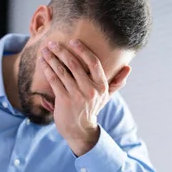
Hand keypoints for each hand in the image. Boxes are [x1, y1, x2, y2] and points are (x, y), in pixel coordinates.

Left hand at [39, 39, 128, 155]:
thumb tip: (129, 68)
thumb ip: (117, 82)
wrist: (79, 130)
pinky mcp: (64, 100)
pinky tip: (42, 62)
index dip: (83, 50)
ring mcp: (77, 95)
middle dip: (61, 51)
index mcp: (101, 86)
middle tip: (52, 43)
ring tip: (44, 50)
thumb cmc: (91, 109)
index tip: (73, 41)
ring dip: (51, 58)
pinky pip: (54, 80)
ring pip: (62, 71)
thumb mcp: (106, 96)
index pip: (94, 63)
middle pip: (74, 64)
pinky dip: (47, 69)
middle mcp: (90, 90)